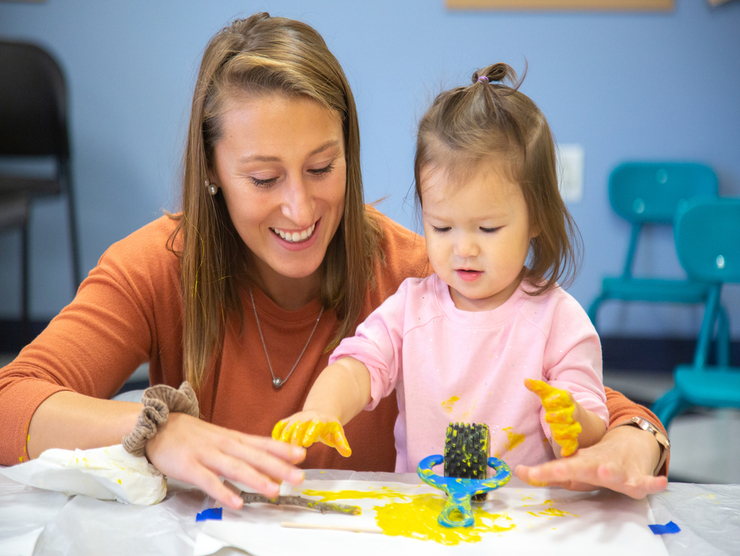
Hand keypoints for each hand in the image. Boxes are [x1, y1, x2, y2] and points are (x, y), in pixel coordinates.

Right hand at [145, 413, 305, 509]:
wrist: (156, 426)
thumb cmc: (191, 435)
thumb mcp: (220, 438)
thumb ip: (241, 450)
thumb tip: (266, 463)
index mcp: (232, 438)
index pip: (261, 442)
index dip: (282, 449)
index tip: (302, 454)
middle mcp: (224, 445)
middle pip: (255, 456)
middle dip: (279, 466)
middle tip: (298, 476)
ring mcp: (207, 455)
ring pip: (235, 468)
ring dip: (256, 479)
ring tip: (274, 490)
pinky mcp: (189, 467)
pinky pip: (208, 481)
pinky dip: (223, 491)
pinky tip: (236, 502)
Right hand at [272, 412, 351, 456]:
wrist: (321, 412)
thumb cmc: (328, 427)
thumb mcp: (337, 434)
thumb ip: (341, 443)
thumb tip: (347, 452)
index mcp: (319, 420)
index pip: (314, 425)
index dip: (309, 432)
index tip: (306, 442)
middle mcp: (306, 418)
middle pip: (298, 426)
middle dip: (294, 437)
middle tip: (290, 451)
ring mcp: (295, 419)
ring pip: (287, 427)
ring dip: (282, 439)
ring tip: (277, 453)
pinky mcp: (287, 421)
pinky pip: (280, 426)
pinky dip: (275, 435)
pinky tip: (269, 447)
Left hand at [515, 425, 667, 498]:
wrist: (631, 446)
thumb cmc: (597, 462)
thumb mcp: (574, 467)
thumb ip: (549, 474)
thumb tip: (519, 472)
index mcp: (581, 463)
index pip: (558, 468)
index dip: (541, 471)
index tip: (523, 472)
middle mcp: (599, 464)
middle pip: (583, 467)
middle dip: (569, 469)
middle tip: (557, 469)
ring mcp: (620, 470)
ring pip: (615, 472)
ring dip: (610, 472)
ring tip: (605, 471)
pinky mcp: (639, 476)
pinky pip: (647, 481)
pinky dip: (653, 482)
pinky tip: (659, 482)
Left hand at [524, 378, 581, 456]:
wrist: (582, 421)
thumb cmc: (561, 406)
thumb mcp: (552, 396)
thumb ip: (539, 388)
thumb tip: (525, 380)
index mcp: (567, 401)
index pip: (565, 398)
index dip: (557, 400)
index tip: (547, 401)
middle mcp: (572, 414)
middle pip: (568, 415)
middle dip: (559, 417)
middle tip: (549, 418)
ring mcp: (574, 427)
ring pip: (571, 431)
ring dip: (564, 433)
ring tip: (556, 435)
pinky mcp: (574, 440)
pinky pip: (573, 445)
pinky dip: (569, 449)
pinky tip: (563, 453)